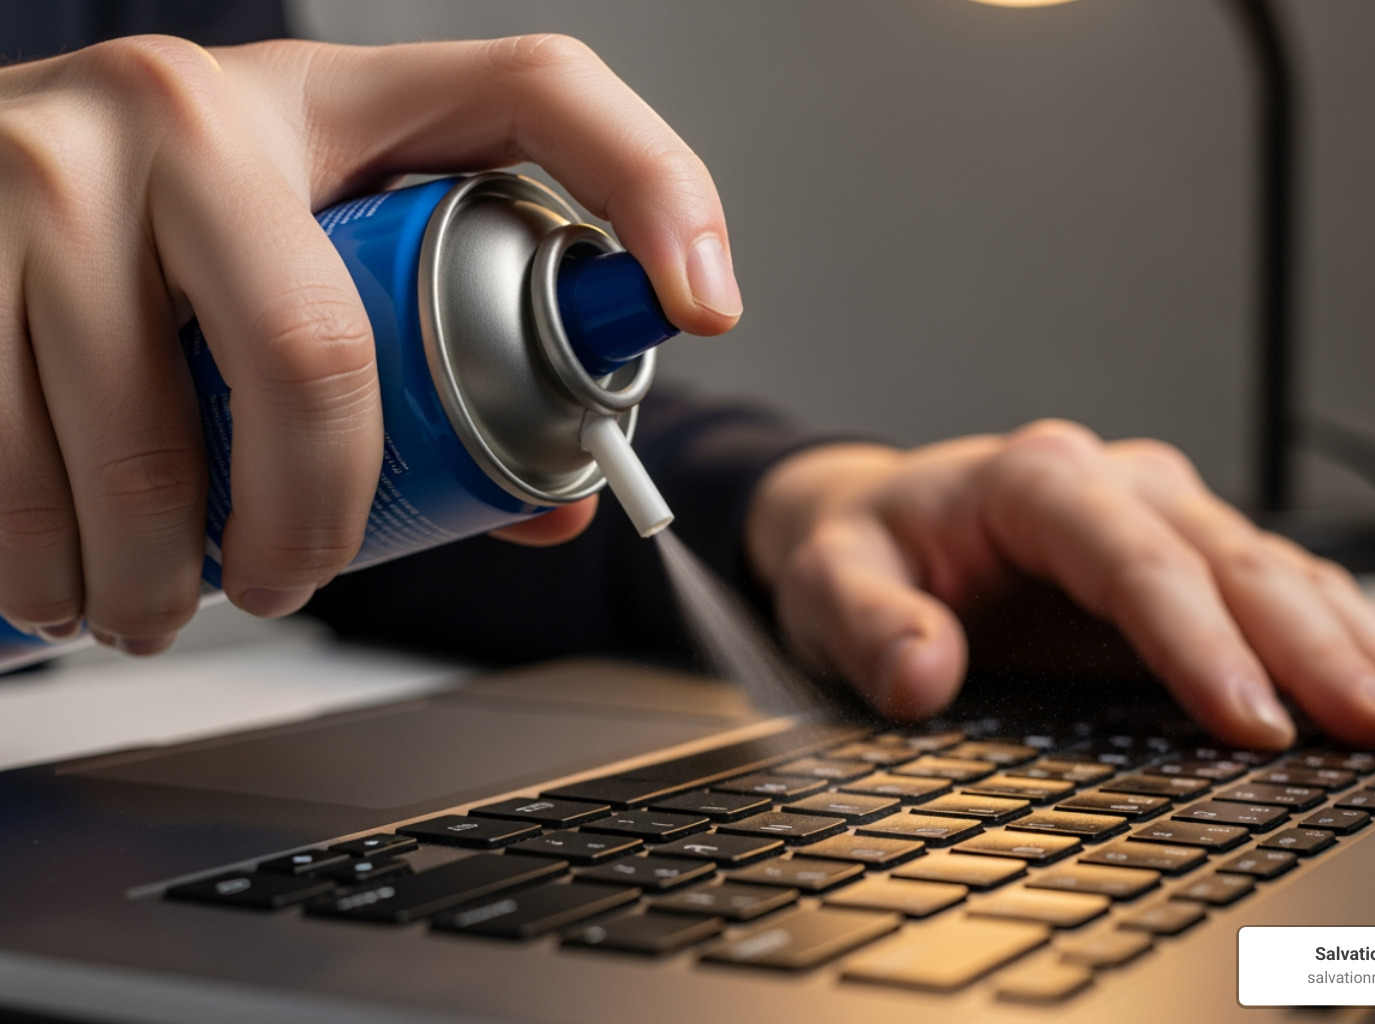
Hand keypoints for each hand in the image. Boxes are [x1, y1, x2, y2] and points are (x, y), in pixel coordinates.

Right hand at [0, 34, 741, 653]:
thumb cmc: (158, 235)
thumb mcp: (303, 248)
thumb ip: (427, 358)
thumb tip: (552, 500)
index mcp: (325, 105)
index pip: (534, 92)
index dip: (651, 186)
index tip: (703, 303)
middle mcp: (190, 110)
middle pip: (318, 353)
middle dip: (312, 523)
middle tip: (290, 585)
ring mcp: (51, 165)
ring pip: (138, 440)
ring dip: (155, 577)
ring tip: (154, 606)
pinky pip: (5, 455)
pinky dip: (38, 559)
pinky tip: (58, 579)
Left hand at [746, 420, 1374, 750]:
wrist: (880, 518)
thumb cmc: (864, 547)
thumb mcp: (831, 580)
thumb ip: (868, 625)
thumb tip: (919, 674)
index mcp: (1037, 480)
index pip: (1136, 563)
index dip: (1198, 645)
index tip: (1250, 724)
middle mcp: (1117, 485)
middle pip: (1233, 565)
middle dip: (1316, 652)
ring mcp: (1162, 514)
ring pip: (1280, 575)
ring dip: (1359, 644)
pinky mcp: (1186, 555)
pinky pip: (1281, 591)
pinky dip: (1349, 635)